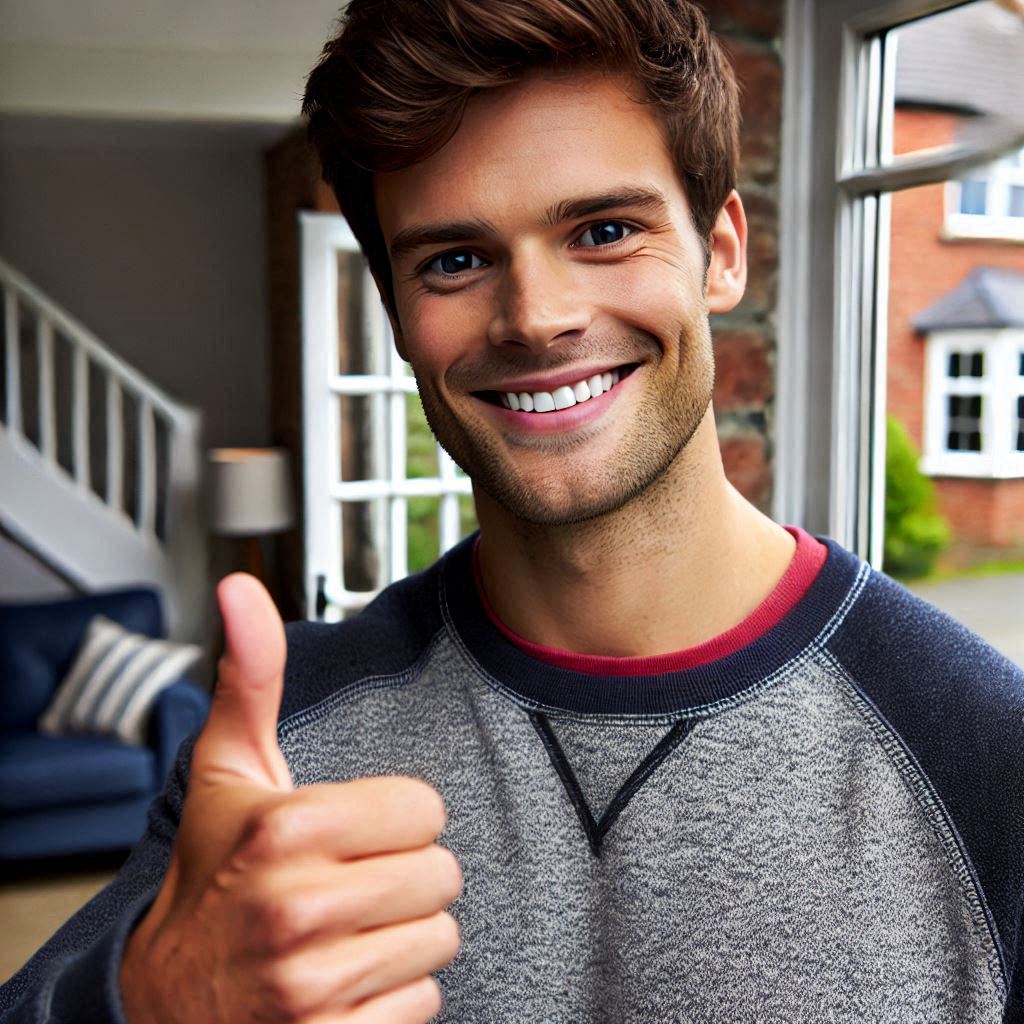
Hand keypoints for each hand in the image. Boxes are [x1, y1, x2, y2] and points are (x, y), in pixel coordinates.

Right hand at [120, 573, 460, 1023]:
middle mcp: (298, 910)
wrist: (166, 1001)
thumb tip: (240, 587)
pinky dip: (394, 995)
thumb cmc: (214, 873)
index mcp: (287, 830)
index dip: (395, 818)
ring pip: (440, 939)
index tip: (353, 831)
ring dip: (403, 934)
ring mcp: (313, 986)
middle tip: (351, 882)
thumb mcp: (228, 770)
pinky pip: (425, 1002)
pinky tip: (345, 980)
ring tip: (346, 930)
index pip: (427, 810)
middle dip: (405, 875)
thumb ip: (250, 676)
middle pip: (441, 874)